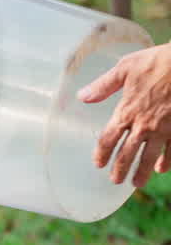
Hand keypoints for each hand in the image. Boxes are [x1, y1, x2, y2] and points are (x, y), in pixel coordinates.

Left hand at [78, 43, 170, 187]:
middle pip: (127, 153)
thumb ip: (104, 85)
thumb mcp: (126, 67)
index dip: (102, 153)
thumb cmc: (159, 61)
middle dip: (120, 169)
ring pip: (149, 156)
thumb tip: (82, 96)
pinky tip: (162, 169)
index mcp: (126, 111)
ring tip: (136, 184)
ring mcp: (163, 129)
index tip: (98, 164)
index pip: (108, 139)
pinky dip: (167, 161)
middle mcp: (143, 125)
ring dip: (141, 172)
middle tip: (115, 181)